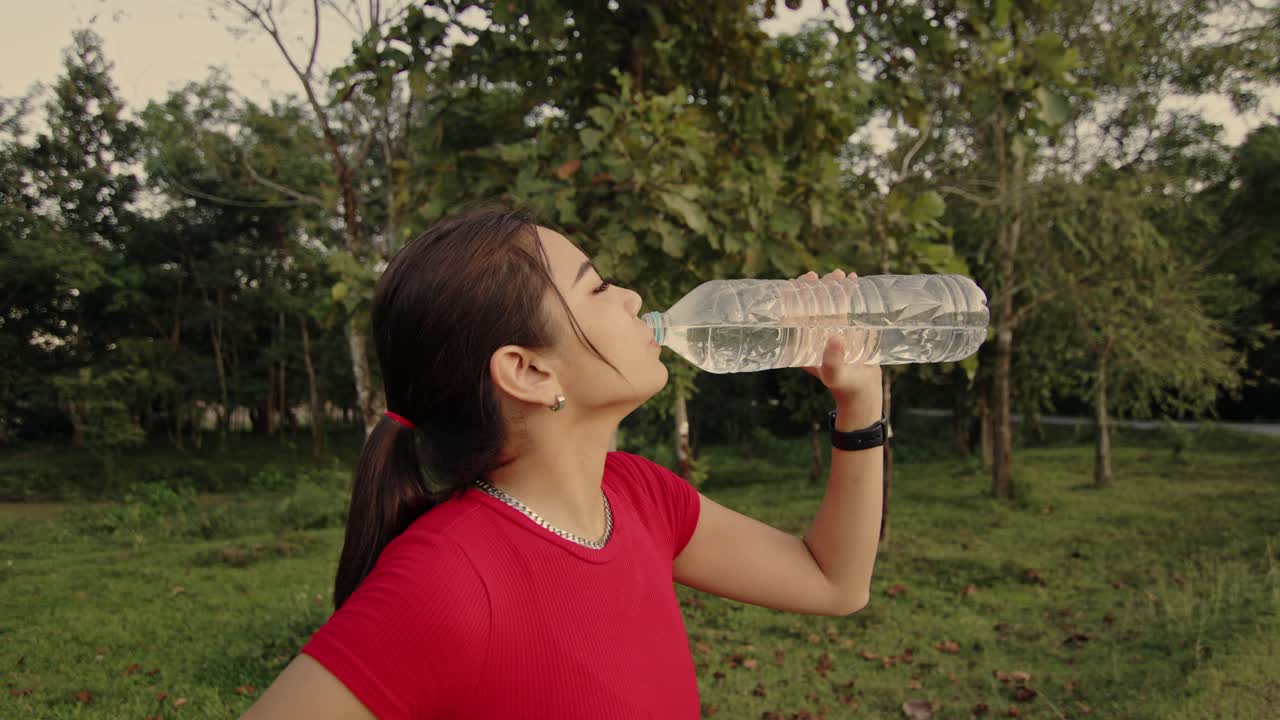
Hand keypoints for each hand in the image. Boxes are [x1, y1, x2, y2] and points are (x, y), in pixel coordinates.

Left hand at [796, 269, 882, 403]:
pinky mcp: (844, 328)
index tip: (799, 283)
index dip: (792, 296)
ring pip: (825, 301)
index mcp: (800, 342)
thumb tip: (835, 338)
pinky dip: (846, 292)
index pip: (790, 313)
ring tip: (840, 274)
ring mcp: (827, 329)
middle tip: (821, 276)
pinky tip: (853, 279)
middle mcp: (811, 334)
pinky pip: (842, 306)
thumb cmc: (844, 386)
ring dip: (830, 286)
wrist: (863, 392)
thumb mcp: (835, 375)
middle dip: (812, 287)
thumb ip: (832, 361)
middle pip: (807, 304)